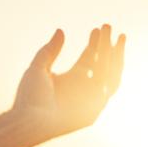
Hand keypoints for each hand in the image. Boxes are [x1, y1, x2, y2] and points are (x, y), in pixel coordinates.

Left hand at [11, 24, 125, 140]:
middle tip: (108, 26)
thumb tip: (60, 30)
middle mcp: (83, 87)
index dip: (95, 44)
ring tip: (117, 39)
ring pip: (110, 74)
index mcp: (71, 77)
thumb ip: (49, 51)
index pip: (89, 58)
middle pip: (102, 63)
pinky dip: (113, 72)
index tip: (98, 29)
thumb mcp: (38, 68)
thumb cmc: (29, 97)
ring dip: (114, 56)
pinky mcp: (95, 109)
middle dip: (106, 46)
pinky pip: (109, 89)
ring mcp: (91, 98)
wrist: (30, 120)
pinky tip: (112, 56)